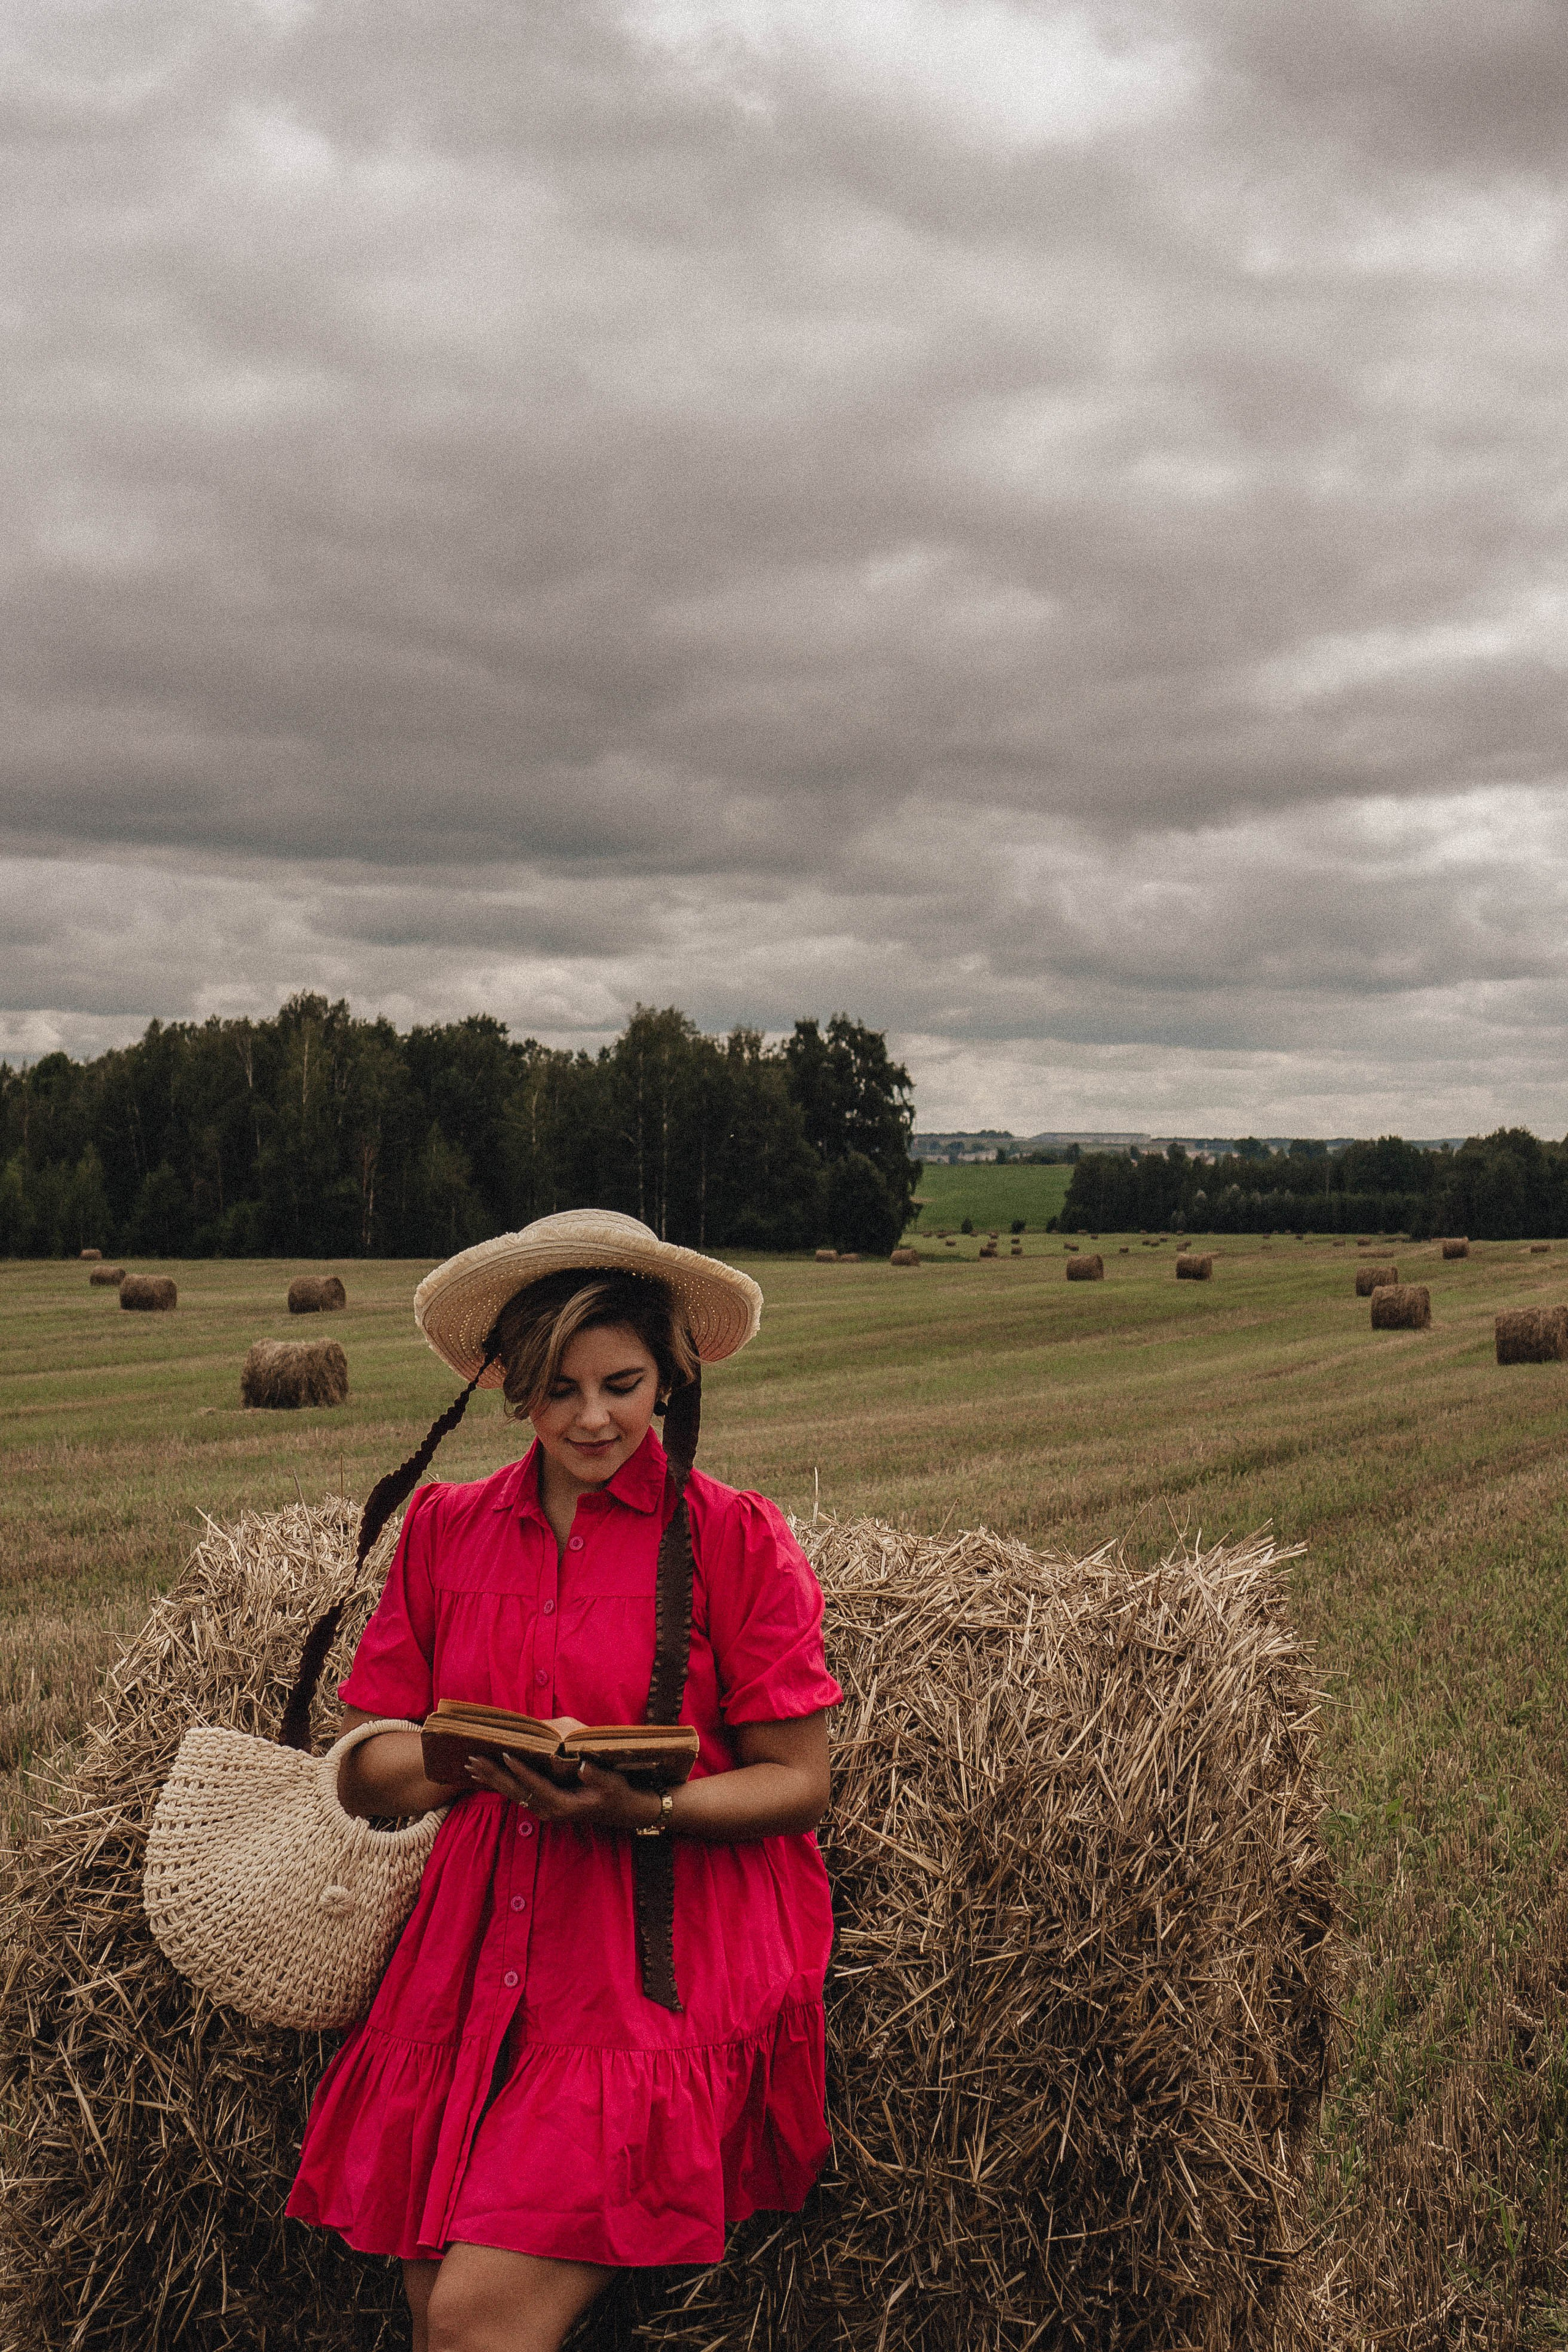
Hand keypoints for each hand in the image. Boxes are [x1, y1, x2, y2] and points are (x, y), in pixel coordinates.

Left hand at [463, 1749, 665, 1834]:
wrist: (627, 1811)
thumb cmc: (619, 1794)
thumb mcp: (612, 1784)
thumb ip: (596, 1776)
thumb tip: (583, 1766)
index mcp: (562, 1805)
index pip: (535, 1785)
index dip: (519, 1770)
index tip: (504, 1753)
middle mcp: (549, 1810)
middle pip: (515, 1791)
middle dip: (493, 1775)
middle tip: (472, 1760)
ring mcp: (546, 1809)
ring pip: (513, 1794)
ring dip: (493, 1779)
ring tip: (472, 1766)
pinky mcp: (547, 1804)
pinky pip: (520, 1793)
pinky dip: (503, 1782)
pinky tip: (491, 1773)